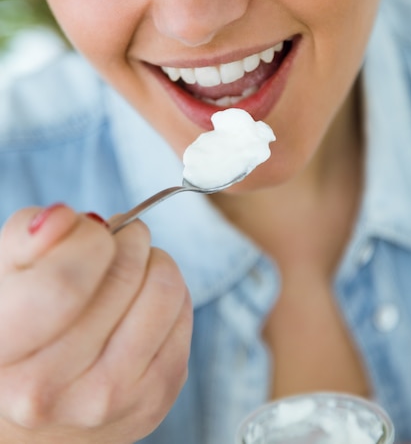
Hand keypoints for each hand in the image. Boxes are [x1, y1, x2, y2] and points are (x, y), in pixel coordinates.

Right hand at [0, 204, 191, 442]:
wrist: (43, 400)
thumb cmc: (25, 319)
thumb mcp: (8, 271)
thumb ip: (27, 235)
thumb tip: (63, 218)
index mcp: (2, 347)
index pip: (65, 281)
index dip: (89, 238)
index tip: (90, 231)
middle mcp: (47, 388)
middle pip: (124, 275)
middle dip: (128, 238)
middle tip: (117, 239)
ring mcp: (104, 401)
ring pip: (164, 289)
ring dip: (154, 261)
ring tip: (131, 269)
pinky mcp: (152, 401)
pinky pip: (183, 314)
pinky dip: (169, 293)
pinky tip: (142, 303)